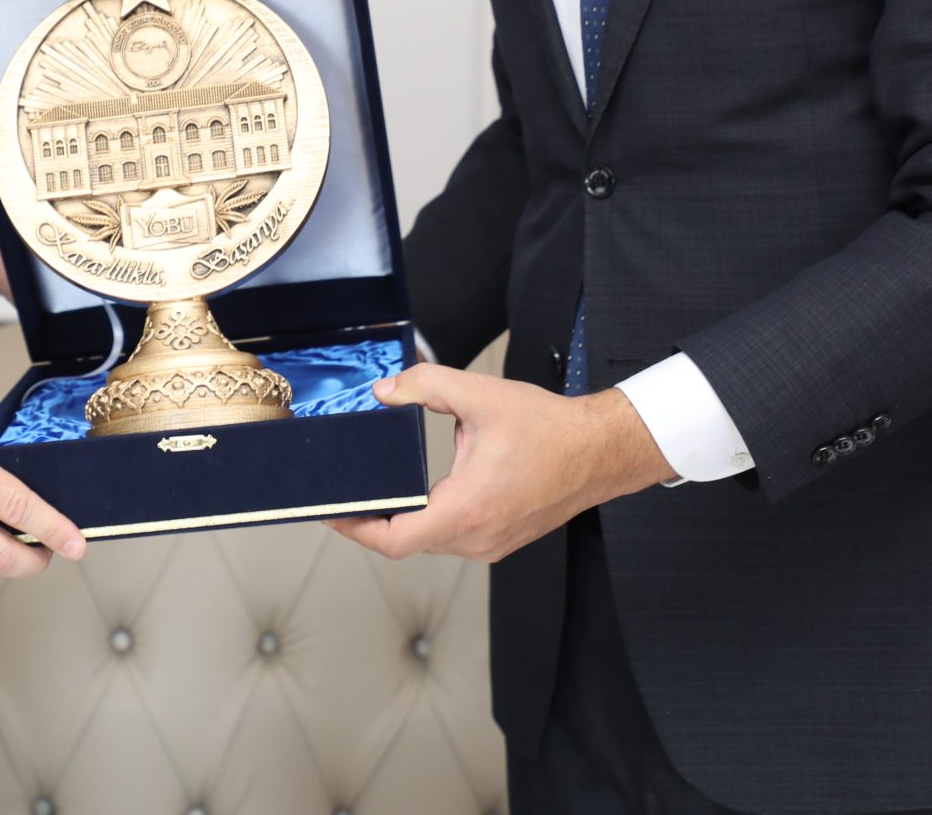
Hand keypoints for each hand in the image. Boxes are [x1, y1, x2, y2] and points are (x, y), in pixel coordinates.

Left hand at [330, 364, 674, 563]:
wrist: (599, 452)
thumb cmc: (549, 429)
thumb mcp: (480, 395)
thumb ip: (425, 385)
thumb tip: (384, 391)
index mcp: (467, 509)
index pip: (395, 540)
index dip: (356, 529)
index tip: (332, 512)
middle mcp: (477, 537)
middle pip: (407, 542)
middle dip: (374, 519)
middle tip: (349, 493)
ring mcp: (490, 545)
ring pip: (430, 541)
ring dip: (405, 520)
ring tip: (380, 492)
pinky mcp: (500, 541)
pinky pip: (452, 538)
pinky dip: (431, 520)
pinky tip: (421, 496)